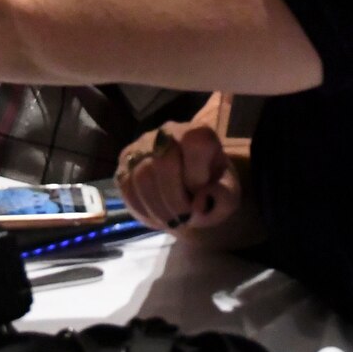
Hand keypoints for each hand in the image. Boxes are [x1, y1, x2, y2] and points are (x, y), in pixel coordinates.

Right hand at [115, 121, 240, 232]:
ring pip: (141, 176)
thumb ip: (223, 197)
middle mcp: (167, 131)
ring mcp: (141, 145)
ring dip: (158, 208)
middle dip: (174, 199)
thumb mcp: (228, 195)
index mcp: (199, 132)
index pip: (194, 140)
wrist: (190, 189)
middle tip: (184, 217)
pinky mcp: (124, 163)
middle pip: (162, 162)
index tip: (199, 191)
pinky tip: (157, 215)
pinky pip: (126, 187)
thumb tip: (200, 203)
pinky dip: (142, 209)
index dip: (195, 174)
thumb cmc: (211, 188)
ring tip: (172, 219)